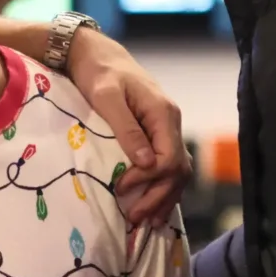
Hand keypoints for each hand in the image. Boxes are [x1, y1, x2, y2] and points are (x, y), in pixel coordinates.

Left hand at [70, 28, 191, 227]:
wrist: (97, 54)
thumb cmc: (98, 73)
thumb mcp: (107, 97)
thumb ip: (127, 129)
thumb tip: (145, 163)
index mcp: (163, 113)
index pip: (170, 157)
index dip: (149, 178)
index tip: (122, 187)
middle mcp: (171, 122)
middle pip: (178, 169)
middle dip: (159, 196)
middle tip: (135, 218)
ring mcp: (166, 128)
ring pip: (177, 171)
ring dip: (164, 197)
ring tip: (147, 221)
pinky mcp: (156, 133)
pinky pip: (168, 165)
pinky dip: (162, 187)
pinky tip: (152, 205)